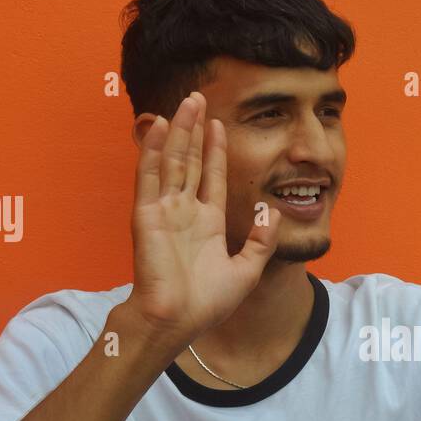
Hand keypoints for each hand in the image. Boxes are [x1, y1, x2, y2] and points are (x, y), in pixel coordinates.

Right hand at [126, 92, 280, 347]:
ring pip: (172, 161)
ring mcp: (164, 210)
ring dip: (177, 131)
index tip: (218, 124)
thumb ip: (261, 240)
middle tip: (197, 98)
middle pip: (191, 161)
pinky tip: (160, 126)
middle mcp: (184, 212)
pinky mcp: (147, 214)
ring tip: (184, 102)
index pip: (212, 176)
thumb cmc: (206, 304)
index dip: (216, 150)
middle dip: (194, 130)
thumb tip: (274, 211)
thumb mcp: (246, 270)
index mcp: (207, 223)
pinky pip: (150, 176)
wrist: (176, 321)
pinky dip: (153, 150)